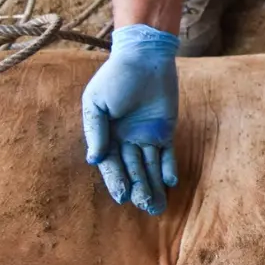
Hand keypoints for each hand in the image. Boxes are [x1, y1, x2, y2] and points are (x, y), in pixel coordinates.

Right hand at [81, 24, 179, 214]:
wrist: (144, 57)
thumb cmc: (116, 77)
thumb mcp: (97, 102)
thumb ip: (96, 130)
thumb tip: (93, 160)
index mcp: (106, 135)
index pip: (111, 164)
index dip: (116, 180)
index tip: (122, 196)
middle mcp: (125, 140)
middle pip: (132, 170)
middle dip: (139, 189)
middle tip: (146, 207)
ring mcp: (146, 135)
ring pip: (150, 166)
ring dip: (154, 185)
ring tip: (158, 206)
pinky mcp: (165, 129)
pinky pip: (167, 153)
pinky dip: (169, 167)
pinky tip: (171, 182)